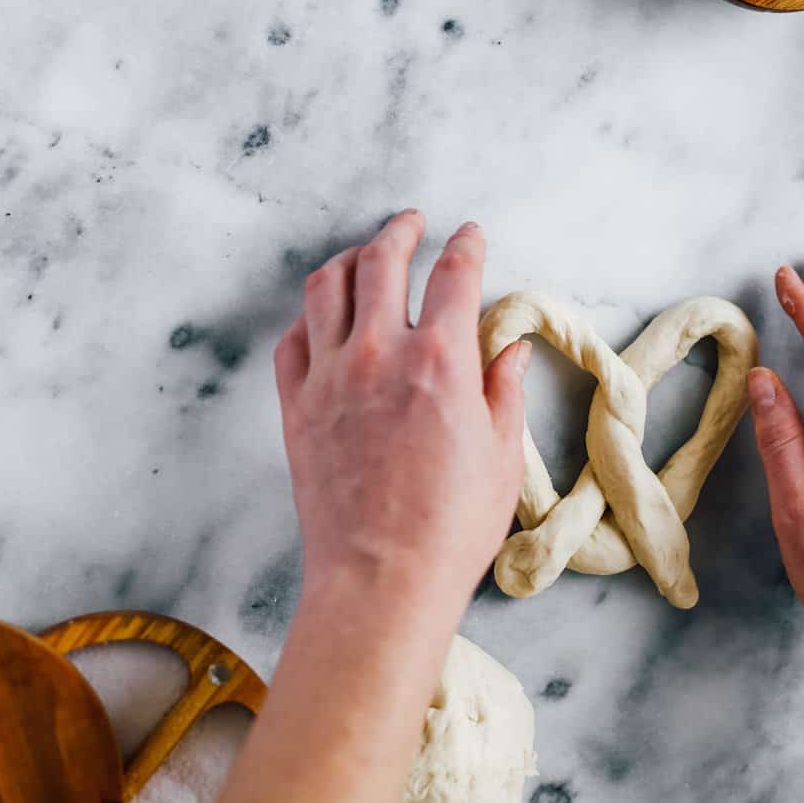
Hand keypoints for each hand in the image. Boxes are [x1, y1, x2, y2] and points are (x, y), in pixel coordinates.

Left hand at [275, 209, 528, 632]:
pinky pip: (292, 339)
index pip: (454, 276)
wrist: (382, 579)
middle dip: (401, 231)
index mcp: (441, 361)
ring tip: (365, 255)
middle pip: (382, 261)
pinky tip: (324, 318)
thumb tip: (512, 349)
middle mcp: (379, 354)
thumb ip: (505, 390)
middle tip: (413, 223)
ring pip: (327, 287)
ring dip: (350, 259)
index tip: (471, 235)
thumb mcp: (502, 455)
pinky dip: (310, 316)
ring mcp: (329, 377)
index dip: (467, 246)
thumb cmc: (452, 527)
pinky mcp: (296, 406)